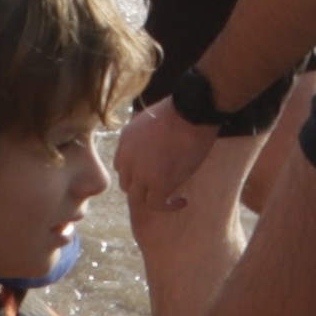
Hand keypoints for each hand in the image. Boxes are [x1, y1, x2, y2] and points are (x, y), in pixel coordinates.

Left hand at [119, 96, 218, 210]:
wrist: (192, 111)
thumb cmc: (181, 109)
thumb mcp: (153, 119)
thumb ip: (148, 135)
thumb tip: (158, 144)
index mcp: (125, 140)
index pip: (123, 165)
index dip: (137, 172)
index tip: (156, 172)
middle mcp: (127, 158)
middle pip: (127, 183)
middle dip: (143, 187)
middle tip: (163, 187)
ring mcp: (140, 173)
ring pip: (137, 199)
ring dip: (153, 199)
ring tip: (173, 197)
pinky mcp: (158, 184)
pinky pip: (156, 205)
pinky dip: (169, 206)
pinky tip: (183, 201)